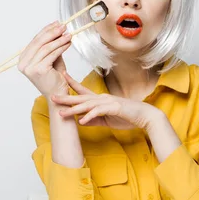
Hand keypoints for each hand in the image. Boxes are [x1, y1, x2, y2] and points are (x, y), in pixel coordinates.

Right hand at [17, 21, 71, 96]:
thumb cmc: (55, 78)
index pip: (35, 41)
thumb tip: (58, 28)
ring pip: (46, 48)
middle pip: (39, 43)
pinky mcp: (38, 70)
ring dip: (58, 39)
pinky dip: (61, 47)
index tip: (57, 23)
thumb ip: (52, 46)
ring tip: (69, 34)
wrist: (58, 96)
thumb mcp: (52, 59)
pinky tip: (68, 43)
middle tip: (64, 26)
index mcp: (23, 60)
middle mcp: (23, 64)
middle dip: (52, 33)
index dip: (46, 30)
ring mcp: (29, 68)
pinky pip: (51, 54)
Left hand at [50, 72, 164, 130]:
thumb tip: (81, 121)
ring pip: (87, 105)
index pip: (83, 90)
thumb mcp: (107, 120)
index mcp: (100, 99)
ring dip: (73, 109)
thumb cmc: (128, 117)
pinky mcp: (115, 108)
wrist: (145, 116)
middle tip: (52, 97)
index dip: (72, 84)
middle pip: (81, 97)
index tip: (61, 78)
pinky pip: (99, 112)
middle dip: (66, 98)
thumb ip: (94, 119)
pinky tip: (81, 122)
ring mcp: (108, 102)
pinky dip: (90, 117)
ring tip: (61, 113)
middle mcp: (102, 98)